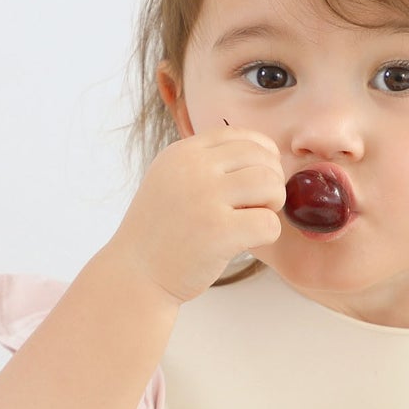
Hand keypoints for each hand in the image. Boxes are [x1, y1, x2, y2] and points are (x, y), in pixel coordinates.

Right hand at [113, 125, 284, 304]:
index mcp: (183, 153)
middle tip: (260, 205)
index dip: (263, 155)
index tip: (260, 179)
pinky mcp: (218, 232)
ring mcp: (205, 198)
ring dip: (274, 204)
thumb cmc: (161, 232)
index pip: (240, 135)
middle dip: (272, 182)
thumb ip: (207, 163)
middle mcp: (193, 169)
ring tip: (255, 220)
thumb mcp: (172, 180)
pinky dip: (268, 233)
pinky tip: (249, 241)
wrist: (135, 273)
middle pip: (262, 158)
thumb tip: (264, 154)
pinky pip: (269, 223)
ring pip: (270, 184)